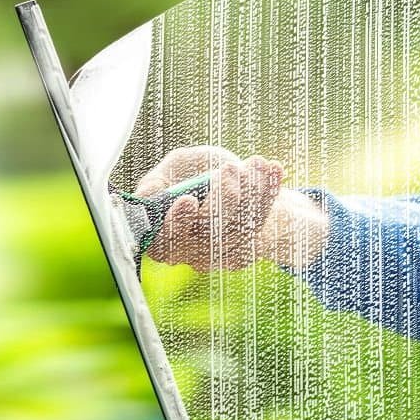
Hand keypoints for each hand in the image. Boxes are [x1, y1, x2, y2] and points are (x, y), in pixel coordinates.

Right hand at [134, 146, 327, 271]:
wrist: (233, 179)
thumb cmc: (194, 172)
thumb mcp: (174, 168)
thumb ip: (157, 181)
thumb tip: (145, 195)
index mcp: (162, 234)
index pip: (164, 242)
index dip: (177, 222)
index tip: (188, 199)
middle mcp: (187, 251)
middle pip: (208, 237)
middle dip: (223, 200)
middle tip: (230, 169)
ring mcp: (216, 256)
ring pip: (238, 231)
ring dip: (251, 192)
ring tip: (256, 163)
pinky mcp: (243, 252)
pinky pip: (259, 226)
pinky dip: (268, 195)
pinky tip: (273, 169)